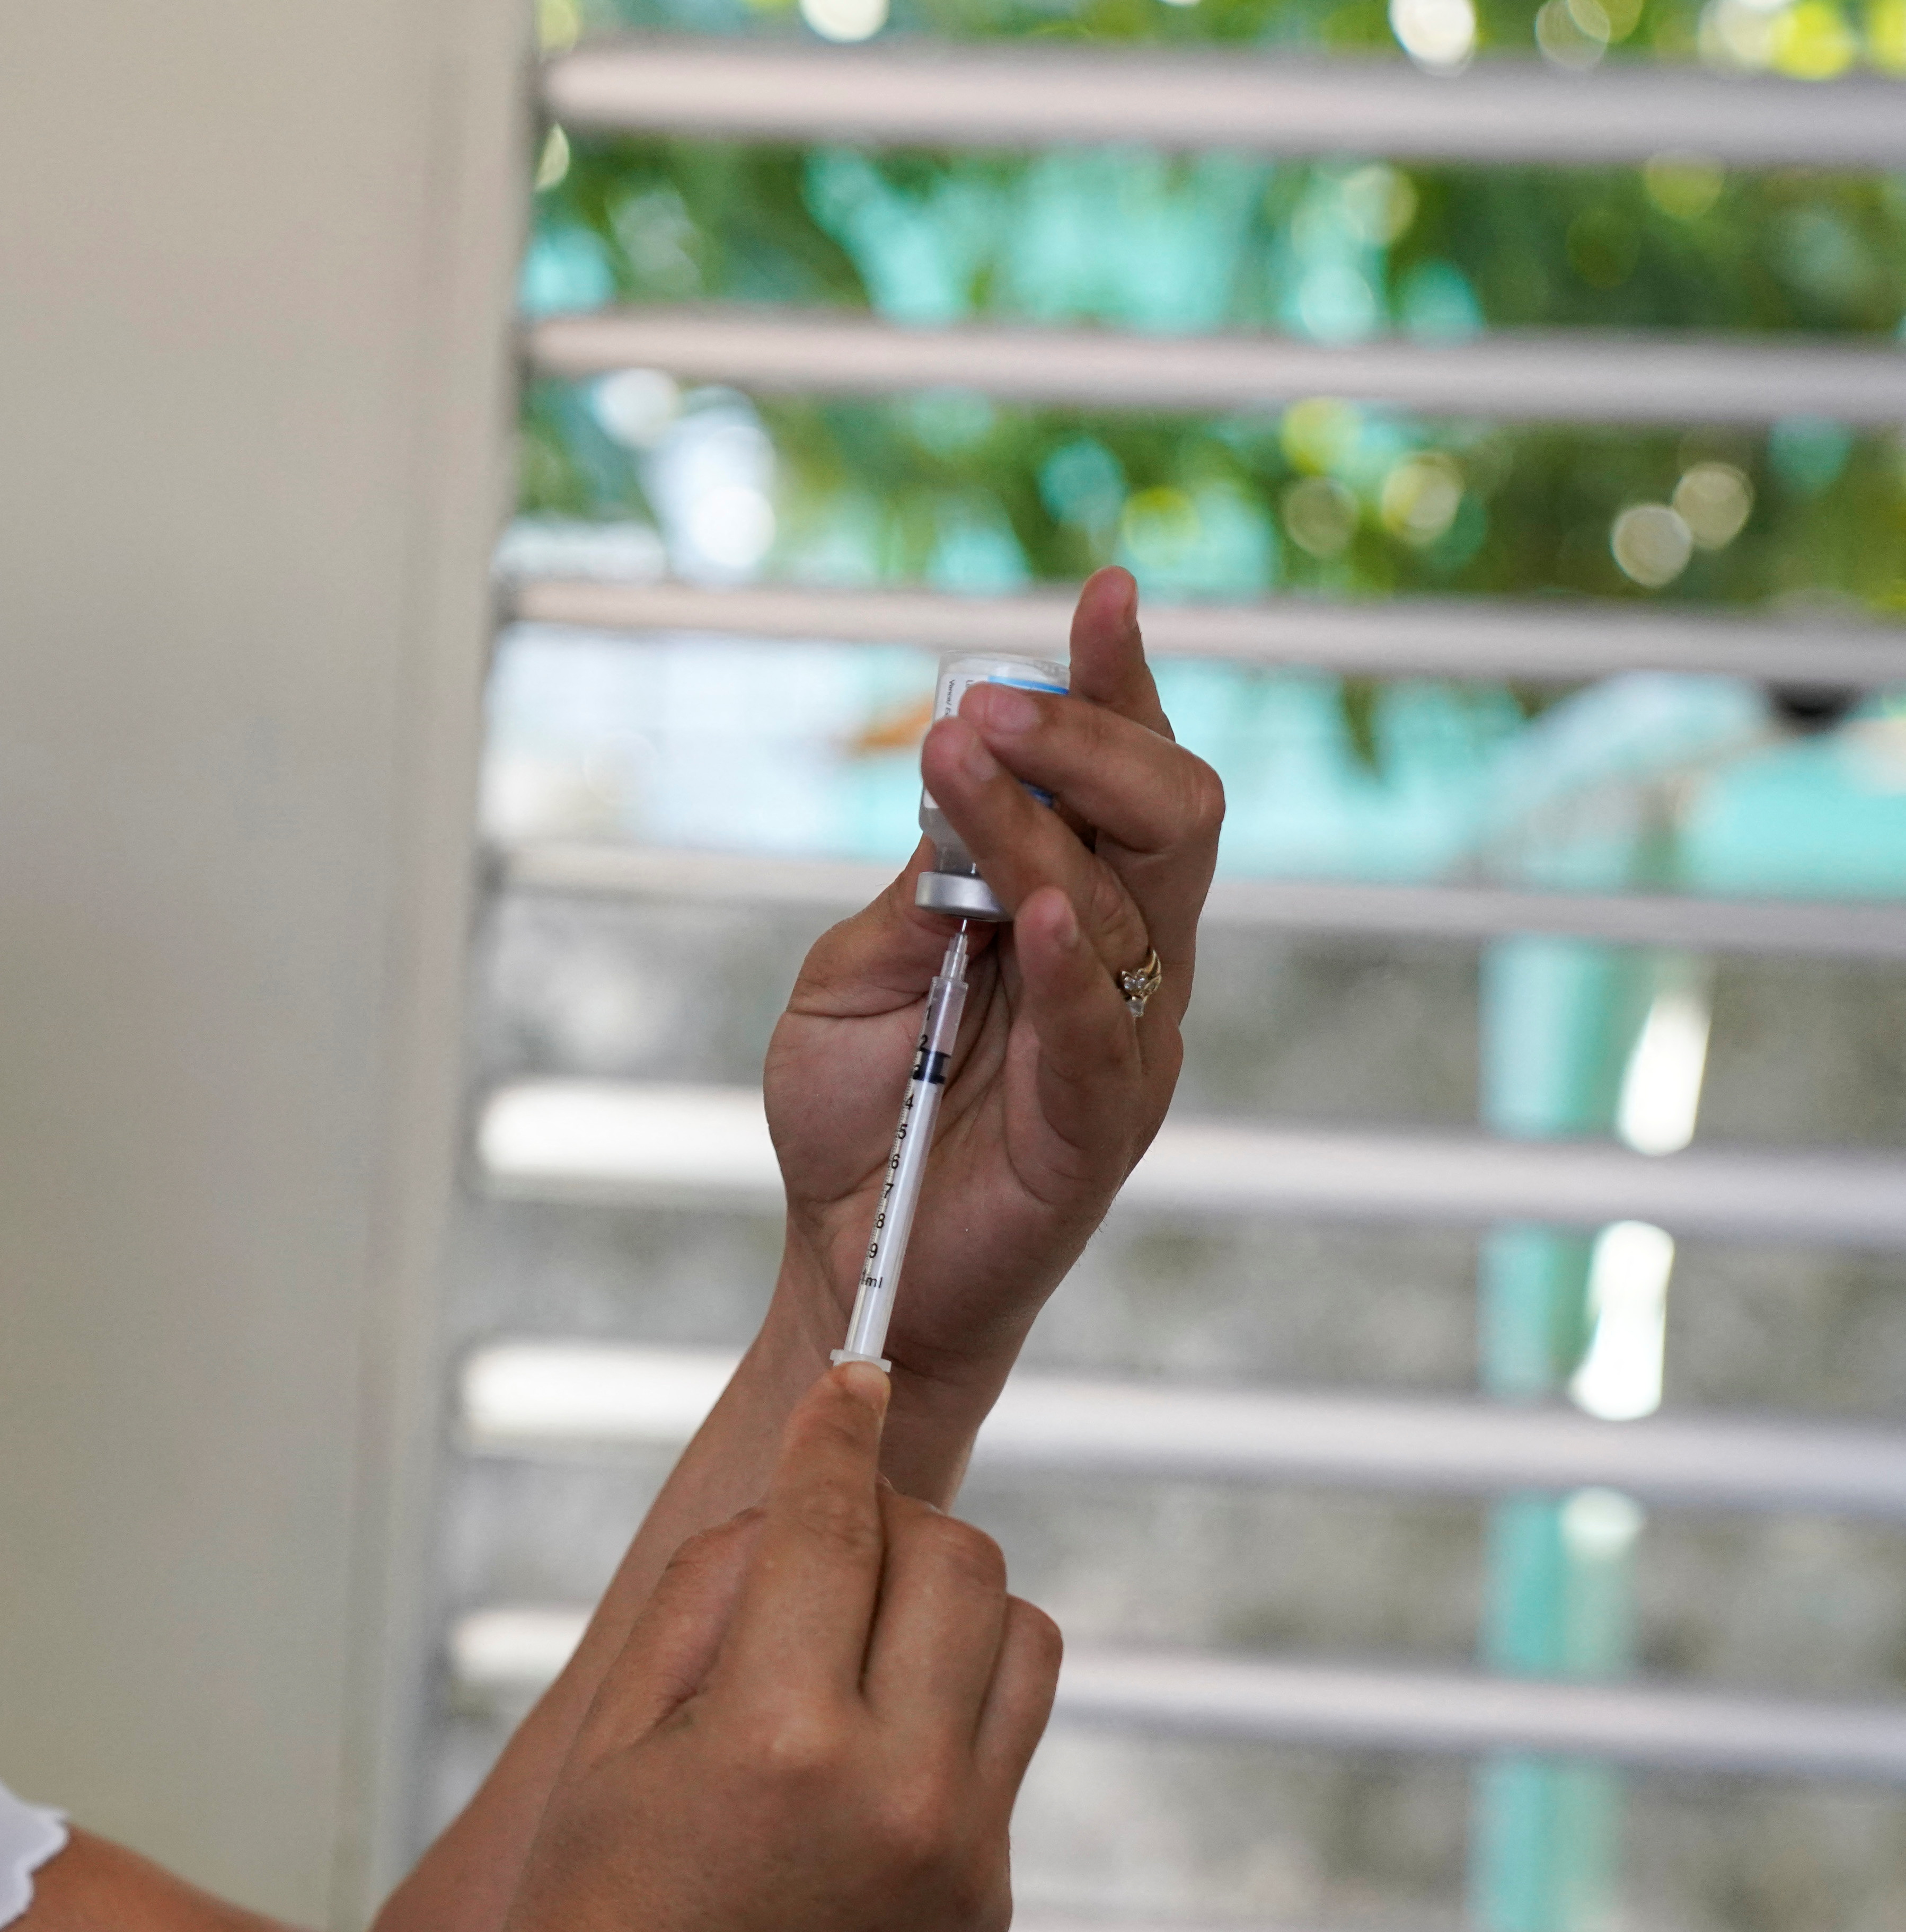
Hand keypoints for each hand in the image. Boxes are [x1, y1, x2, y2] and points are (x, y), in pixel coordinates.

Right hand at [480, 1366, 1059, 1931]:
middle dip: (893, 1516)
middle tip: (829, 1534)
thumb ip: (706, 1593)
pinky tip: (871, 1728)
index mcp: (776, 1738)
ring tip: (861, 1630)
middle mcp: (893, 1790)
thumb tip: (791, 1498)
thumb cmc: (597, 1921)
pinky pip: (1008, 1736)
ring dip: (947, 1600)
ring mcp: (959, 1850)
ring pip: (1020, 1636)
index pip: (836, 1526)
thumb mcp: (610, 1737)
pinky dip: (951, 1695)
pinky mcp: (990, 1894)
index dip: (839, 1430)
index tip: (853, 1373)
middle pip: (959, 1561)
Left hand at [760, 567, 1220, 1394]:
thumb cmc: (857, 1116)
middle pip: (1169, 810)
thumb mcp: (854, 972)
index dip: (1117, 682)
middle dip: (1084, 734)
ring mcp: (1126, 1037)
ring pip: (1134, 893)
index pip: (1123, 774)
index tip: (1102, 590)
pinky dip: (1075, 955)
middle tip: (976, 706)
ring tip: (955, 758)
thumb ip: (918, 884)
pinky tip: (1036, 907)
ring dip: (1040, 816)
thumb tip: (953, 766)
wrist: (845, 1259)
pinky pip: (1110, 1024)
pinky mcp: (1103, 1122)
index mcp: (1071, 905)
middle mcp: (1124, 958)